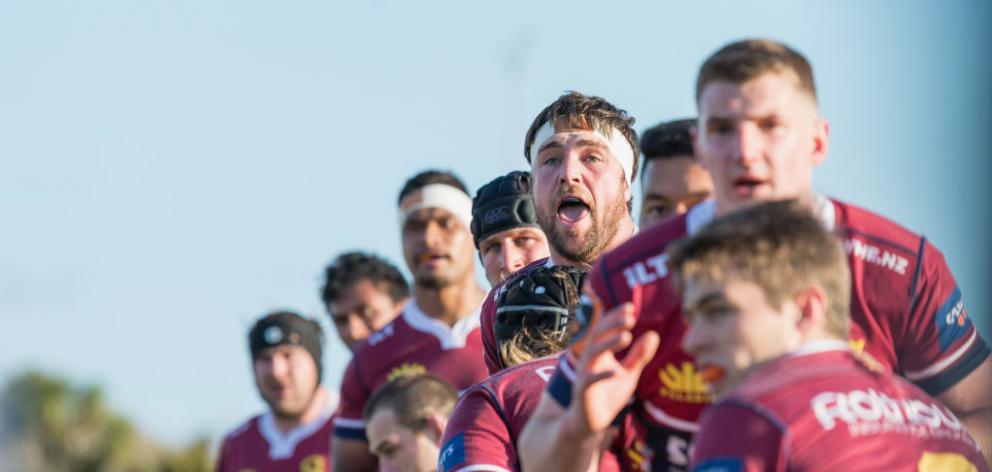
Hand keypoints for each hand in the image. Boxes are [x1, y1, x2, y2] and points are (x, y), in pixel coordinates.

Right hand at [565, 291, 658, 436]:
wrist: (590, 422)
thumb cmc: (608, 395)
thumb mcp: (628, 373)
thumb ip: (639, 355)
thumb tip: (653, 334)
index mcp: (598, 351)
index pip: (604, 328)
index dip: (615, 316)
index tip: (631, 307)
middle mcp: (589, 358)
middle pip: (597, 334)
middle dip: (612, 323)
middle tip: (631, 316)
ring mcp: (584, 373)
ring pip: (592, 353)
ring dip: (608, 343)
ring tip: (626, 336)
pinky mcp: (583, 391)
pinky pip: (590, 380)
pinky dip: (602, 375)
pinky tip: (616, 372)